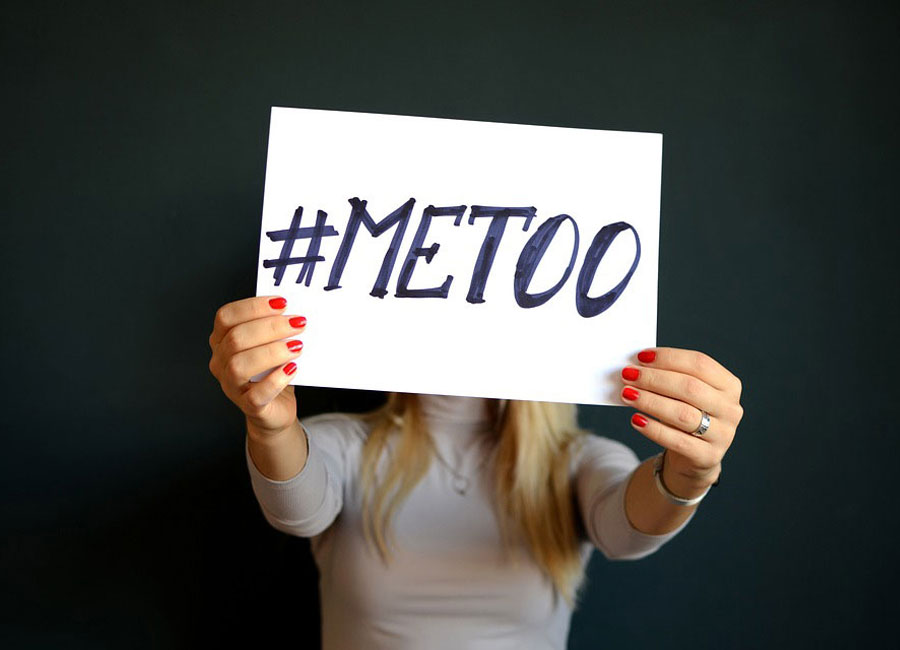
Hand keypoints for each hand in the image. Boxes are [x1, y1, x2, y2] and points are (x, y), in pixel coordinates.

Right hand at [208, 295, 306, 435]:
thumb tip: (295, 313)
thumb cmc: (273, 370)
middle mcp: (221, 362)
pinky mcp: (249, 406)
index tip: (282, 303)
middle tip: (299, 323)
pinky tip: (292, 369)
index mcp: (221, 341)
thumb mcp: (270, 344)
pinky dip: (275, 380)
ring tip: (297, 346)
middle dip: (270, 327)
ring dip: (272, 352)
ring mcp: (231, 386)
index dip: (252, 307)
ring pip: (240, 365)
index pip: (226, 317)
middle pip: (235, 338)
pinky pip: (256, 395)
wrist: (277, 407)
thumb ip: (274, 329)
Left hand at [619, 347, 743, 484]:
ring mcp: (723, 435)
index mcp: (729, 385)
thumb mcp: (683, 394)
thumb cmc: (685, 414)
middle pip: (690, 387)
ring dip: (650, 401)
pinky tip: (636, 419)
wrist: (692, 456)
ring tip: (627, 394)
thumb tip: (636, 366)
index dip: (669, 358)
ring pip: (683, 414)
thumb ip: (668, 377)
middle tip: (628, 375)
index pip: (700, 364)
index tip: (641, 356)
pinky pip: (677, 441)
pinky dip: (654, 429)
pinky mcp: (708, 456)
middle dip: (655, 379)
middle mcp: (730, 409)